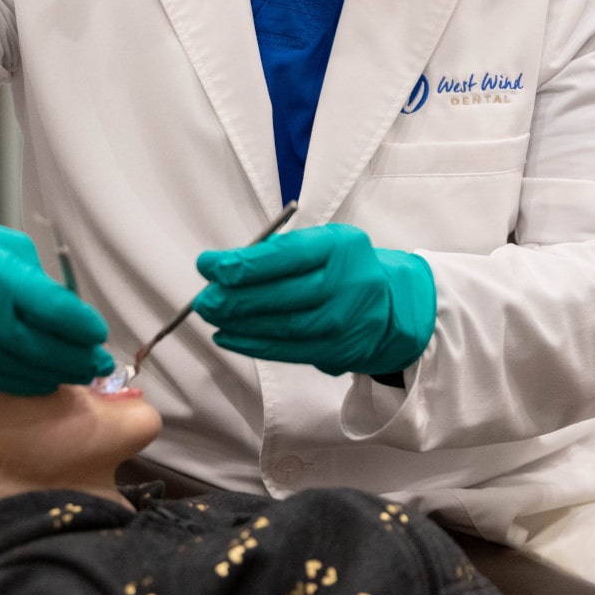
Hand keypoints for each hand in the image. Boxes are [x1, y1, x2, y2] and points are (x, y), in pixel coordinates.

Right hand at [0, 189, 112, 393]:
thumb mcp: (1, 243)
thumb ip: (36, 282)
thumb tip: (70, 317)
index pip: (53, 310)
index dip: (82, 328)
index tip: (99, 334)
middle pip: (38, 349)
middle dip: (75, 360)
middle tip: (98, 363)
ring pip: (14, 372)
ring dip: (51, 376)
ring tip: (76, 374)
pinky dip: (18, 382)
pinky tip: (39, 379)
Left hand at [193, 223, 435, 376]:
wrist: (390, 305)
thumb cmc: (343, 268)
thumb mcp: (322, 244)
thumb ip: (279, 252)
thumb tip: (224, 268)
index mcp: (339, 246)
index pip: (283, 256)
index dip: (241, 264)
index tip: (208, 266)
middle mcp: (345, 284)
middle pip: (280, 295)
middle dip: (233, 297)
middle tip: (204, 297)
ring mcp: (343, 321)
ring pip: (280, 326)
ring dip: (238, 323)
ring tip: (211, 315)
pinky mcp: (337, 351)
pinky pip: (287, 350)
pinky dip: (252, 344)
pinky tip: (228, 336)